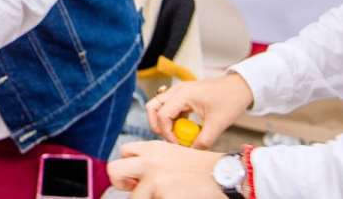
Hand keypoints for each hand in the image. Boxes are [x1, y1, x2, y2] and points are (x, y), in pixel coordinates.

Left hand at [107, 141, 225, 198]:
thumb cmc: (203, 171)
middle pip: (114, 171)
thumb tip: (133, 179)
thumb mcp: (174, 156)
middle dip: (122, 184)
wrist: (227, 178)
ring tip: (172, 194)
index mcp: (153, 148)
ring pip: (135, 197)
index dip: (128, 168)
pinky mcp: (163, 195)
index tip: (136, 179)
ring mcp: (155, 179)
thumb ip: (152, 163)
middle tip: (139, 191)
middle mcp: (150, 161)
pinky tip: (179, 197)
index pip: (124, 152)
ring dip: (151, 198)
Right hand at [146, 73, 253, 148]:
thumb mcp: (218, 124)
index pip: (162, 115)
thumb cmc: (230, 100)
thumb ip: (204, 140)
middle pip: (152, 106)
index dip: (166, 133)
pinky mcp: (184, 94)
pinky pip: (170, 106)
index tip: (178, 144)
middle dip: (156, 124)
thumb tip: (192, 151)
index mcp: (183, 95)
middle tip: (168, 137)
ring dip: (164, 121)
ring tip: (177, 133)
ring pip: (159, 105)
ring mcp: (180, 91)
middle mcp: (177, 90)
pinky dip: (172, 117)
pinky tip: (185, 126)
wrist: (241, 86)